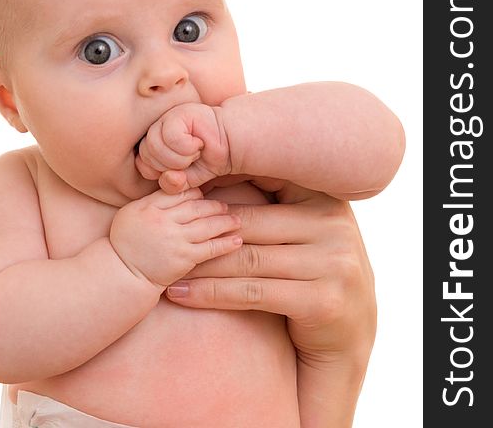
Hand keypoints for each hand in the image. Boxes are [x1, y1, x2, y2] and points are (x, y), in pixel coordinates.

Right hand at [109, 188, 241, 289]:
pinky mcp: (184, 259)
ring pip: (207, 225)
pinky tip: (237, 240)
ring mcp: (175, 240)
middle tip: (225, 207)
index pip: (180, 194)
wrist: (122, 274)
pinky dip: (225, 244)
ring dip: (225, 222)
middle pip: (196, 207)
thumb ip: (152, 200)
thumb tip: (177, 187)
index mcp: (149, 207)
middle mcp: (163, 221)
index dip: (196, 194)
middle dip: (215, 206)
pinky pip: (210, 248)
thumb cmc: (125, 242)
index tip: (205, 197)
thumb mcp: (131, 213)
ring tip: (236, 220)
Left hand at [135, 103, 231, 193]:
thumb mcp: (188, 180)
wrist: (232, 143)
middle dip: (170, 166)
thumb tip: (167, 177)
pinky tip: (199, 142)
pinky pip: (170, 136)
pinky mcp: (178, 113)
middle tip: (191, 160)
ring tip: (195, 152)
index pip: (142, 164)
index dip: (160, 173)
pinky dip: (186, 146)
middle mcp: (157, 129)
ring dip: (178, 157)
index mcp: (154, 143)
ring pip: (155, 145)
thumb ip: (171, 184)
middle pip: (146, 155)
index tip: (182, 170)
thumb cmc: (209, 159)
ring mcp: (166, 119)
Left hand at [166, 191, 375, 424]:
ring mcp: (333, 264)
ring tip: (166, 267)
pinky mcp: (322, 301)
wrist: (350, 334)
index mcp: (326, 200)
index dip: (222, 180)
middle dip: (202, 230)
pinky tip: (183, 294)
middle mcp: (334, 226)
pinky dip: (212, 293)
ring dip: (200, 264)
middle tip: (164, 232)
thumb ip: (276, 208)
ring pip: (247, 258)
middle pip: (249, 223)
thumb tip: (211, 180)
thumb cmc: (314, 274)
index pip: (267, 179)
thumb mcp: (305, 232)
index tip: (181, 186)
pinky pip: (253, 292)